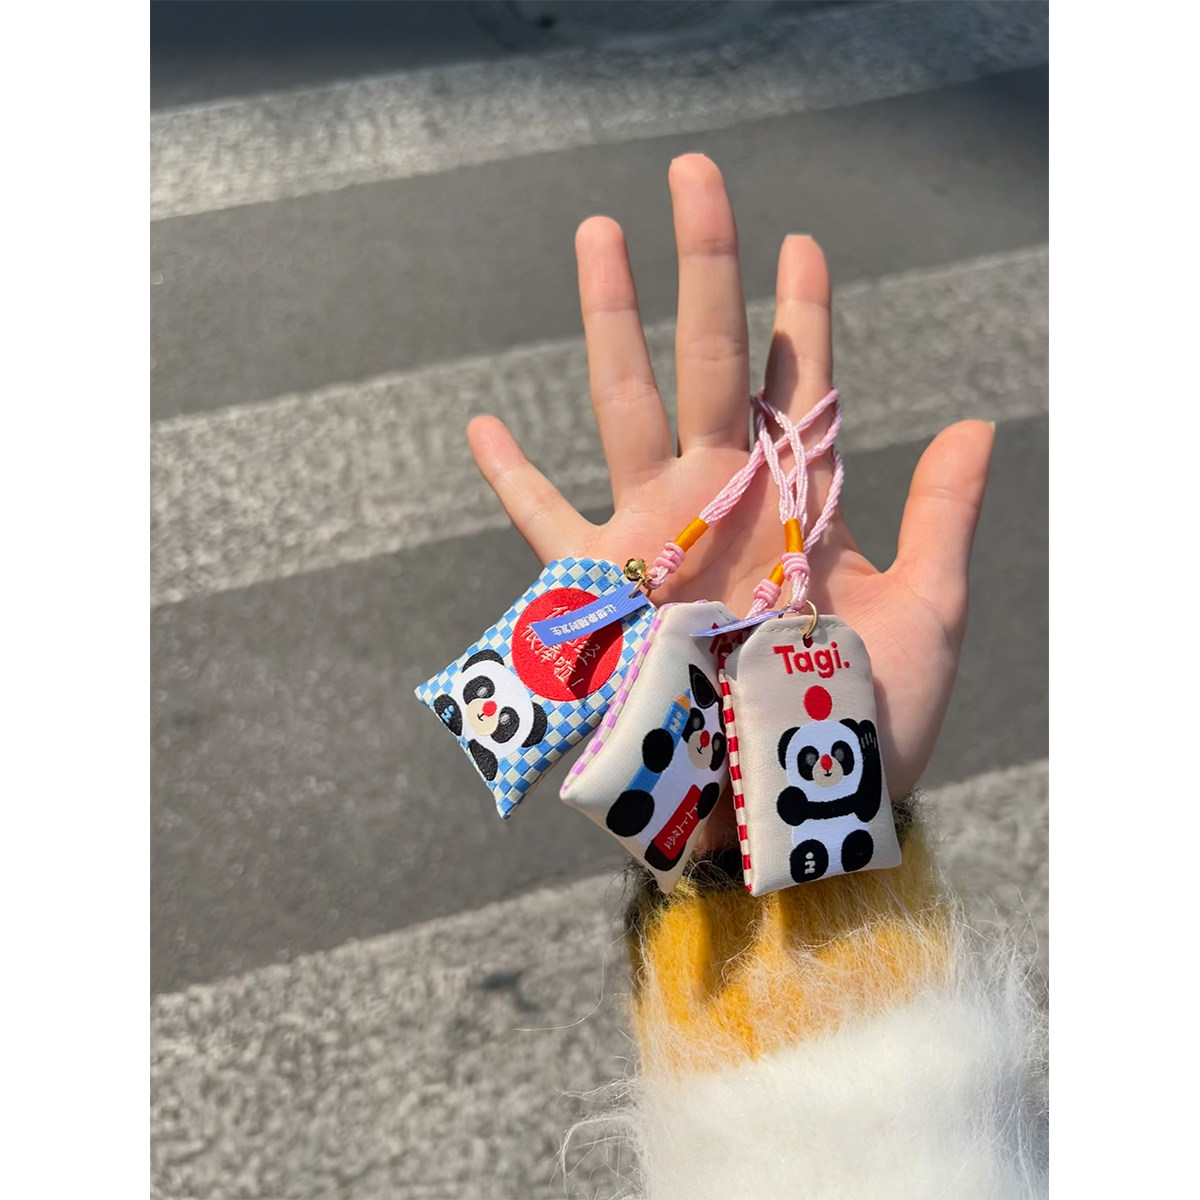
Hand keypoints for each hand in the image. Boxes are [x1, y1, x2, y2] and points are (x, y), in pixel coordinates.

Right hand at [467, 155, 992, 845]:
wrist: (792, 809)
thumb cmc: (866, 724)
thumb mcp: (927, 615)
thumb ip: (943, 517)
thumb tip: (973, 420)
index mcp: (800, 500)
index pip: (799, 381)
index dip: (802, 310)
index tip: (801, 240)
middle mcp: (724, 501)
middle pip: (709, 360)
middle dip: (705, 268)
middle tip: (695, 172)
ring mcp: (660, 537)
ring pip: (627, 406)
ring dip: (613, 320)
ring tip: (598, 232)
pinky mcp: (606, 590)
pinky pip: (545, 526)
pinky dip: (513, 481)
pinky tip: (483, 424)